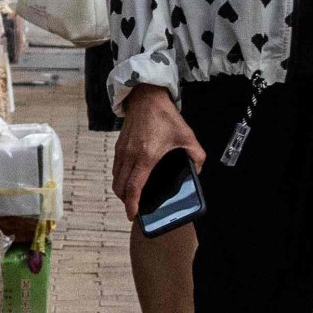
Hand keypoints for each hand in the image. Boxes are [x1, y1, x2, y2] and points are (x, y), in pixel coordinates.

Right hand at [113, 85, 198, 217]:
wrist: (146, 97)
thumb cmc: (165, 116)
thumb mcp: (187, 137)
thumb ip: (197, 156)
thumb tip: (197, 171)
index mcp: (147, 156)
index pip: (134, 187)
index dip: (132, 204)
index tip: (133, 215)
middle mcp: (130, 155)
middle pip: (120, 187)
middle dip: (126, 201)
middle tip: (135, 208)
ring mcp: (122, 151)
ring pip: (116, 179)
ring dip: (122, 190)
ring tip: (132, 196)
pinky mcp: (119, 146)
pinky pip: (116, 168)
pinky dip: (120, 178)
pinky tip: (130, 179)